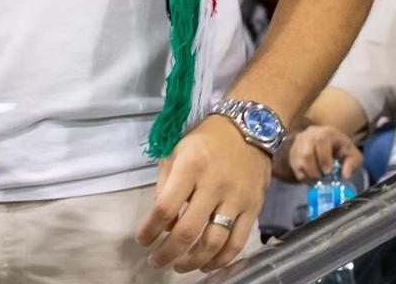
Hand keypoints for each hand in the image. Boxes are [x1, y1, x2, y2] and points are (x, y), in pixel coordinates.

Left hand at [136, 115, 270, 273]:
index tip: (141, 241)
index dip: (150, 229)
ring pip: (214, 242)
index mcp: (189, 167)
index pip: (165, 207)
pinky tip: (207, 265)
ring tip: (179, 266)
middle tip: (156, 262)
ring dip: (194, 261)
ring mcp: (236, 199)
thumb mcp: (175, 151)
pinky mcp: (253, 208)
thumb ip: (165, 185)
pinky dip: (222, 260)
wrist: (247, 129)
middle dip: (168, 252)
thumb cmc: (204, 141)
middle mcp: (213, 185)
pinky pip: (237, 242)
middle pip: (188, 230)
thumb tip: (163, 222)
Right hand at [286, 125, 361, 182]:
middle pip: (306, 153)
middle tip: (322, 178)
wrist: (331, 143)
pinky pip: (294, 164)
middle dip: (314, 170)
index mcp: (326, 132)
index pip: (321, 141)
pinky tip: (311, 177)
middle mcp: (309, 134)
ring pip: (298, 160)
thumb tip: (345, 175)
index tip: (328, 172)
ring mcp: (298, 141)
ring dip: (307, 173)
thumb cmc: (343, 150)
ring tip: (317, 178)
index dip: (323, 158)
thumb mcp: (353, 155)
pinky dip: (301, 174)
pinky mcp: (293, 150)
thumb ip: (352, 164)